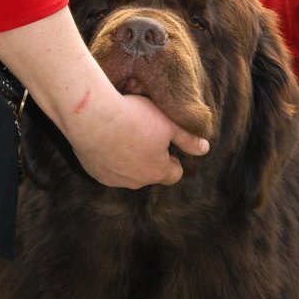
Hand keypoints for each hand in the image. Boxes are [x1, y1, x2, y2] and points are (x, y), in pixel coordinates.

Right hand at [71, 93, 209, 187]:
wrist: (93, 117)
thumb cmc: (134, 118)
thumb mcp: (168, 123)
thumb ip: (188, 138)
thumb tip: (205, 149)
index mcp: (157, 171)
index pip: (174, 174)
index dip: (173, 157)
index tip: (167, 141)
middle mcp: (136, 181)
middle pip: (150, 174)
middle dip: (151, 158)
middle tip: (146, 133)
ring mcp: (113, 179)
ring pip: (128, 172)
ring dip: (129, 158)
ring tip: (126, 133)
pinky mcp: (94, 172)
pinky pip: (108, 168)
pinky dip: (110, 156)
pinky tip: (107, 137)